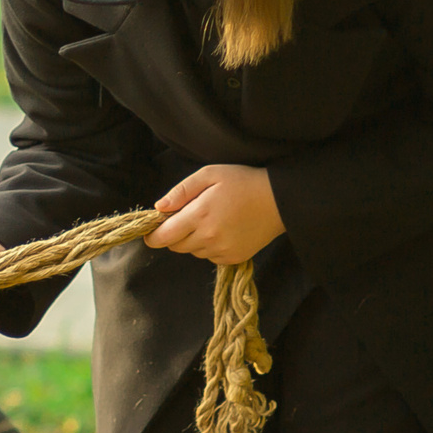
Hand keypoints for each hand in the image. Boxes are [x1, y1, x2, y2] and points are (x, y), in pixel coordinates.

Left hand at [145, 165, 283, 264]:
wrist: (280, 200)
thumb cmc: (243, 181)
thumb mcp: (210, 174)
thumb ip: (181, 191)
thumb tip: (158, 208)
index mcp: (199, 216)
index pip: (162, 237)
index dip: (153, 235)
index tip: (153, 229)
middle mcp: (209, 238)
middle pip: (175, 246)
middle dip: (174, 234)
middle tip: (188, 216)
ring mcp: (222, 251)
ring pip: (192, 252)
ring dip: (192, 240)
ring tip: (210, 220)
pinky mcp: (233, 258)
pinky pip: (209, 257)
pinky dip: (209, 246)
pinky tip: (223, 230)